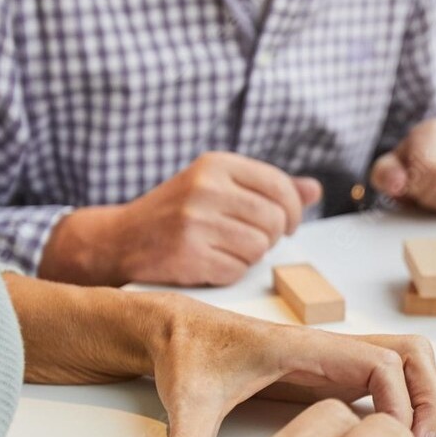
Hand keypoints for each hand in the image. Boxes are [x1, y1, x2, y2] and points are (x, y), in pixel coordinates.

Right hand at [39, 152, 321, 285]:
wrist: (120, 239)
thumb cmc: (178, 212)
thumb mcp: (218, 186)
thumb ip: (267, 187)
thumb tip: (315, 190)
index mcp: (216, 164)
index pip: (280, 186)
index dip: (292, 210)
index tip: (286, 223)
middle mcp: (205, 188)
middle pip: (274, 220)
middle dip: (270, 236)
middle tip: (251, 239)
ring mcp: (195, 221)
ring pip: (259, 247)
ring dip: (250, 255)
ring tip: (225, 248)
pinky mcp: (188, 255)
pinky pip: (237, 270)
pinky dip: (230, 272)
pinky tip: (209, 262)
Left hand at [151, 298, 435, 436]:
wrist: (179, 329)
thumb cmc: (188, 357)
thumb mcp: (187, 403)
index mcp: (303, 349)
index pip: (376, 362)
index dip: (399, 402)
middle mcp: (329, 347)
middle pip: (409, 354)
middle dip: (433, 396)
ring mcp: (336, 357)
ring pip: (410, 361)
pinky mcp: (334, 370)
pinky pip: (395, 375)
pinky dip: (425, 394)